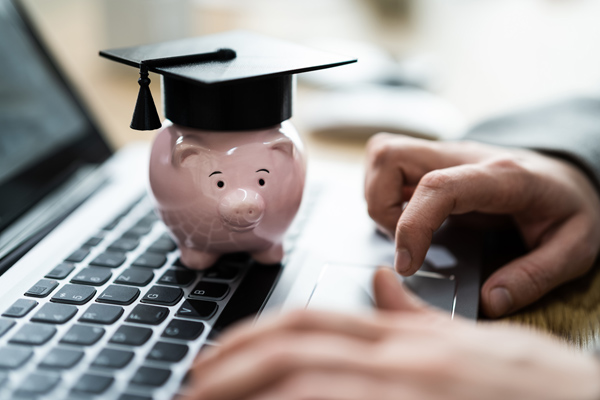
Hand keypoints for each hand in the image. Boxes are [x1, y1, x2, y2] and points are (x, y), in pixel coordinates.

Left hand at [181, 269, 599, 399]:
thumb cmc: (542, 390)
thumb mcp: (476, 342)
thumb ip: (418, 317)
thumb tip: (376, 284)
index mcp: (405, 341)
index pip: (308, 325)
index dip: (250, 340)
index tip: (212, 362)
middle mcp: (401, 365)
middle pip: (293, 354)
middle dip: (231, 373)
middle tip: (191, 390)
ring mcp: (411, 395)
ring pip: (307, 388)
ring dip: (248, 398)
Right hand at [364, 133, 599, 316]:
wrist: (569, 176)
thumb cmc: (570, 208)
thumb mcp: (575, 248)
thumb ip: (534, 276)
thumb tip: (489, 300)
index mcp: (501, 176)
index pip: (438, 187)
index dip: (411, 225)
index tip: (408, 264)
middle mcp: (465, 157)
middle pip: (391, 156)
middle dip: (380, 206)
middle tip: (404, 242)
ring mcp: (446, 155)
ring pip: (383, 155)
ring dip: (378, 198)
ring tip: (405, 231)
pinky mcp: (433, 163)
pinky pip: (389, 164)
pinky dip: (384, 192)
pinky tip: (407, 217)